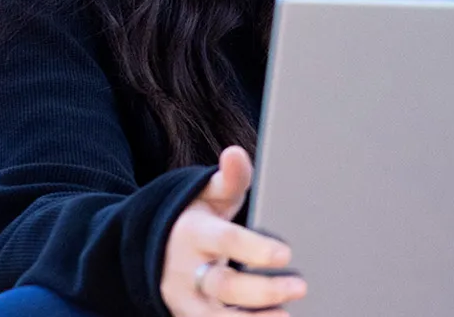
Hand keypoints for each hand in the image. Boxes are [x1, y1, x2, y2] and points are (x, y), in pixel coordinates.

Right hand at [161, 146, 306, 315]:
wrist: (153, 249)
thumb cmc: (196, 216)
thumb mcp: (207, 193)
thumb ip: (229, 178)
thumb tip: (235, 153)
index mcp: (194, 232)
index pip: (225, 241)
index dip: (254, 249)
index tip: (285, 253)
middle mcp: (187, 269)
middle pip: (223, 285)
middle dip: (261, 290)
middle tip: (300, 287)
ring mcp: (187, 299)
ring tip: (287, 316)